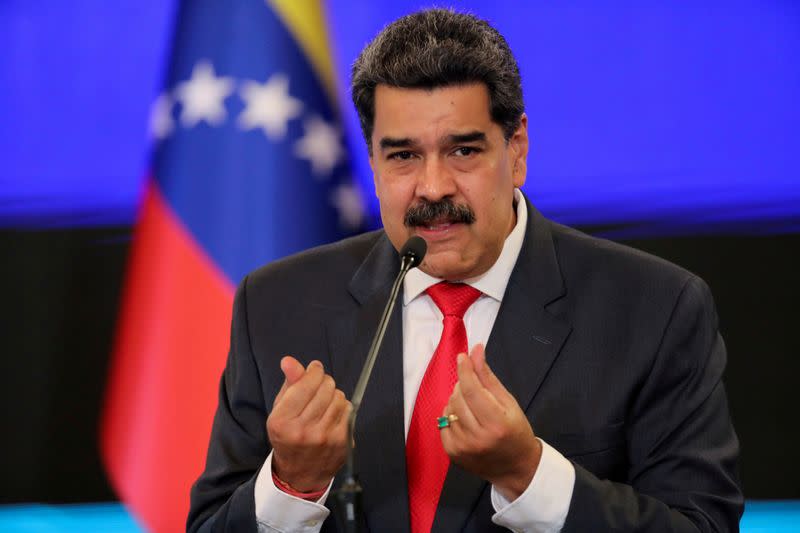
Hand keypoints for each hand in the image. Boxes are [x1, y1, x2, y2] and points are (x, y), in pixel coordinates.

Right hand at [266, 356, 351, 491]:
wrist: (299, 473)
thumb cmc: (289, 436)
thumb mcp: (281, 409)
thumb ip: (289, 383)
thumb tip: (289, 361)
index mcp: (282, 421)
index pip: (306, 383)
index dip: (313, 371)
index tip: (314, 370)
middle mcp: (303, 431)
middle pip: (326, 387)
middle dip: (324, 382)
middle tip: (319, 388)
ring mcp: (324, 438)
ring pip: (340, 397)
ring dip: (334, 395)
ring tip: (324, 404)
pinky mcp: (341, 442)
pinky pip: (349, 410)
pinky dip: (342, 408)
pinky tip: (332, 415)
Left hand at [440, 344, 541, 500]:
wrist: (516, 468)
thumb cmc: (516, 431)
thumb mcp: (509, 402)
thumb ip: (488, 377)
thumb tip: (475, 350)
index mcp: (496, 424)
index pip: (472, 390)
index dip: (465, 370)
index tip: (462, 356)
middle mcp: (477, 438)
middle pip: (458, 397)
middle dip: (464, 385)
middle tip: (475, 388)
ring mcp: (463, 448)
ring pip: (449, 408)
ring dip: (457, 400)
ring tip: (473, 407)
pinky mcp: (452, 453)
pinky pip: (443, 422)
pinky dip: (451, 415)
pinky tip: (465, 419)